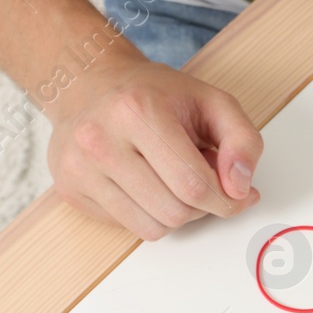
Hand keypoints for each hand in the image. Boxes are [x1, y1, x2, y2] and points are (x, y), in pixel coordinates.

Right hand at [46, 50, 262, 239]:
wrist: (89, 84)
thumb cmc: (154, 95)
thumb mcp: (212, 101)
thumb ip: (243, 141)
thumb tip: (241, 188)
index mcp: (137, 110)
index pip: (194, 185)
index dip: (227, 200)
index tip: (238, 195)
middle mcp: (100, 139)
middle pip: (174, 212)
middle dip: (200, 206)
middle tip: (199, 178)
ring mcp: (79, 167)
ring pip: (152, 229)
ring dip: (176, 214)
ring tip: (171, 179)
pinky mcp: (69, 189)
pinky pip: (128, 227)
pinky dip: (148, 214)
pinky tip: (145, 184)